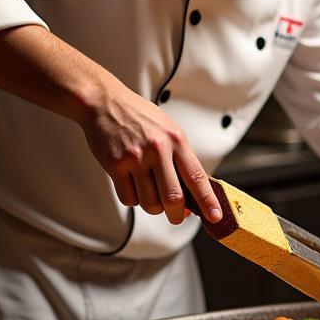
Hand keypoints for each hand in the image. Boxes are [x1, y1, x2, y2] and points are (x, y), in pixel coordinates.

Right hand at [81, 83, 221, 224]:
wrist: (105, 103)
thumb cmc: (140, 118)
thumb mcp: (170, 132)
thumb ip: (181, 162)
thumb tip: (191, 197)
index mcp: (176, 141)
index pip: (197, 177)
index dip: (208, 201)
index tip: (215, 216)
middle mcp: (158, 149)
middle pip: (173, 198)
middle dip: (177, 215)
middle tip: (177, 217)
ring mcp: (135, 157)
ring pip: (149, 203)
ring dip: (153, 207)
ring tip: (150, 194)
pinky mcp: (115, 165)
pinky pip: (129, 199)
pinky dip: (133, 200)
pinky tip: (133, 186)